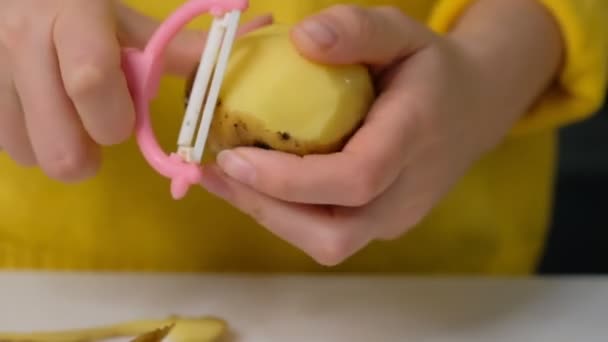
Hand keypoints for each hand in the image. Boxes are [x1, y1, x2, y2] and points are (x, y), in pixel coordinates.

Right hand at [0, 0, 271, 181]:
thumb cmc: (76, 2)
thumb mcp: (121, 17)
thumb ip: (173, 48)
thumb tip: (232, 58)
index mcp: (72, 20)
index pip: (92, 82)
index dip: (114, 116)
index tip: (123, 117)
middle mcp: (22, 45)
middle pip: (59, 149)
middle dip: (89, 153)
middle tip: (98, 129)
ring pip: (31, 155)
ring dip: (58, 148)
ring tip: (68, 118)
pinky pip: (7, 146)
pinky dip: (32, 141)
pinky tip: (42, 114)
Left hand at [200, 1, 562, 265]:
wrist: (474, 108)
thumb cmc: (431, 68)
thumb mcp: (402, 31)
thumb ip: (357, 28)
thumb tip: (302, 38)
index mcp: (415, 138)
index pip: (354, 179)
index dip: (288, 180)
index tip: (233, 158)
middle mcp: (409, 193)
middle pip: (334, 235)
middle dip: (268, 211)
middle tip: (219, 172)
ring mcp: (398, 216)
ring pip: (327, 243)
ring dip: (271, 215)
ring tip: (228, 177)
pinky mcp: (385, 224)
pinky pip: (329, 233)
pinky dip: (288, 214)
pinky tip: (262, 181)